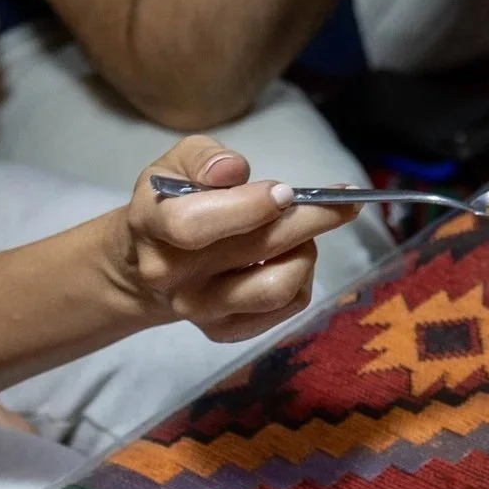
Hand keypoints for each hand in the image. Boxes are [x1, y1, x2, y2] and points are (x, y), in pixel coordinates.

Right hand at [114, 138, 358, 341]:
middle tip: (339, 202)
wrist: (149, 260)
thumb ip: (203, 158)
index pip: (195, 224)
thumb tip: (233, 170)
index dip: (249, 207)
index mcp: (153, 226)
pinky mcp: (225, 330)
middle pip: (256, 249)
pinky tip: (293, 257)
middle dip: (310, 219)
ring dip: (305, 252)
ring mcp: (197, 308)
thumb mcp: (175, 165)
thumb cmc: (173, 203)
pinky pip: (288, 306)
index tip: (286, 192)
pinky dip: (304, 278)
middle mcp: (170, 274)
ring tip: (302, 233)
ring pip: (278, 286)